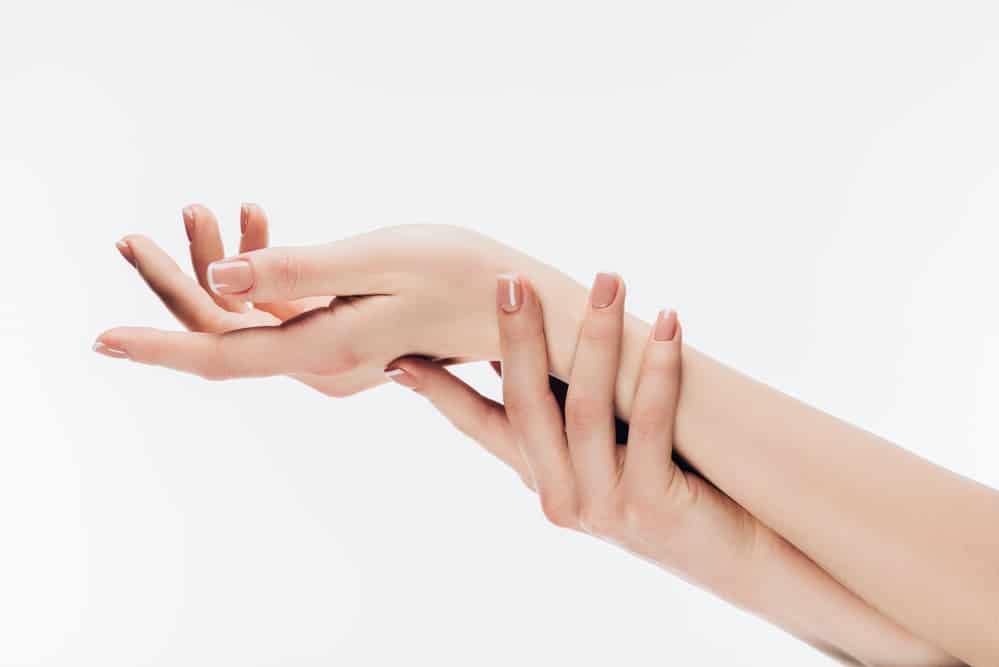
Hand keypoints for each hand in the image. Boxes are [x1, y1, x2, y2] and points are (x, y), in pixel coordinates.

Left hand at [96, 205, 572, 395]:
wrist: (525, 307)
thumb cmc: (467, 276)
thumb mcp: (382, 260)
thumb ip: (301, 270)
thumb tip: (221, 279)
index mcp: (326, 348)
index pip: (224, 354)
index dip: (160, 346)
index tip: (101, 342)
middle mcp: (323, 361)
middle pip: (227, 333)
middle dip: (176, 285)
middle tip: (131, 237)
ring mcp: (334, 351)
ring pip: (250, 318)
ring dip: (215, 267)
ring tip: (203, 208)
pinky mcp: (345, 332)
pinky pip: (282, 308)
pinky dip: (259, 268)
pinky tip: (255, 222)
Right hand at [384, 272, 757, 575]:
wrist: (734, 556)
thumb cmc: (669, 486)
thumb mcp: (604, 451)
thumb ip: (567, 412)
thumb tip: (525, 349)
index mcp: (540, 478)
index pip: (477, 426)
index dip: (438, 392)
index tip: (398, 356)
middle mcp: (559, 496)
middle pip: (524, 406)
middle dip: (516, 338)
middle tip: (511, 279)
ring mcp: (602, 507)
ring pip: (586, 409)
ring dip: (596, 337)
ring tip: (608, 279)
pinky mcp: (651, 509)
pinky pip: (652, 425)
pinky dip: (658, 371)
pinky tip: (669, 325)